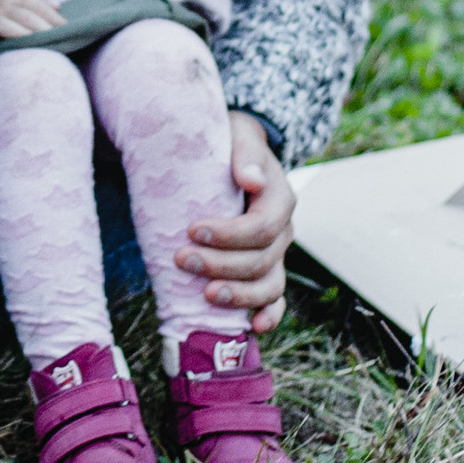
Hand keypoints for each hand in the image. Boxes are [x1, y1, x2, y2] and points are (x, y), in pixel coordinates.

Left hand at [187, 114, 292, 332]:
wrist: (234, 154)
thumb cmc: (230, 142)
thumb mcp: (239, 135)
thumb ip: (245, 152)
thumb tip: (251, 179)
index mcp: (279, 198)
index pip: (262, 226)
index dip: (229, 235)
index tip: (192, 230)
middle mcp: (283, 230)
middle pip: (262, 260)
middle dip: (221, 265)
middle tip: (180, 259)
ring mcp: (276, 254)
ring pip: (269, 285)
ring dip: (239, 295)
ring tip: (204, 296)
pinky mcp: (265, 270)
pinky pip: (274, 299)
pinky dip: (268, 315)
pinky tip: (252, 327)